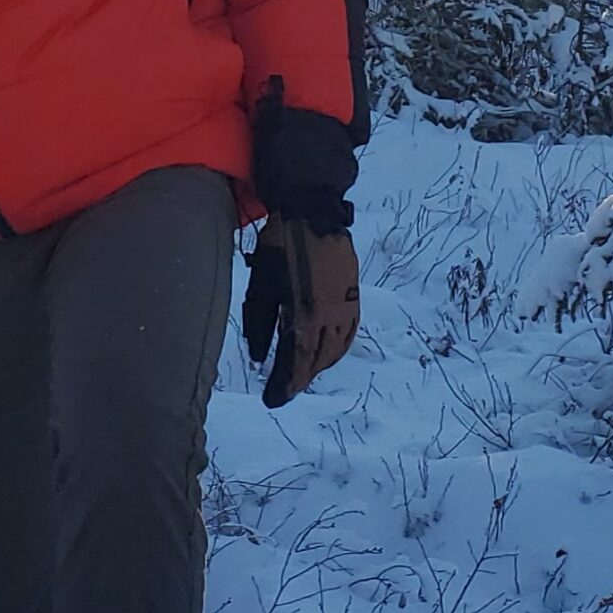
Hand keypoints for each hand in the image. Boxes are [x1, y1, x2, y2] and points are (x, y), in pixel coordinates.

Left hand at [241, 219, 359, 407]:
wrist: (314, 212)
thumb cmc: (280, 247)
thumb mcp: (261, 287)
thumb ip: (259, 326)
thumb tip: (258, 359)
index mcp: (305, 317)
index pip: (294, 365)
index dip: (282, 386)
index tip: (270, 400)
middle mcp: (330, 319)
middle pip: (315, 362)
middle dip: (298, 380)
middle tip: (282, 392)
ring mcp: (346, 309)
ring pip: (334, 352)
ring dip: (317, 367)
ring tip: (301, 375)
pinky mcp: (354, 298)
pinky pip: (348, 335)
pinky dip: (336, 351)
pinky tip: (326, 353)